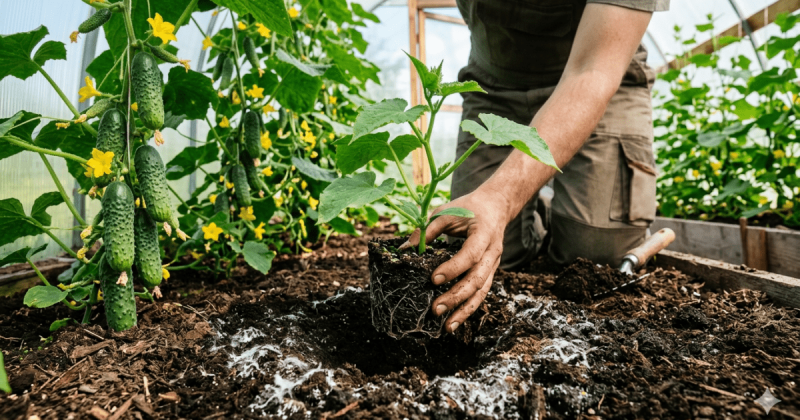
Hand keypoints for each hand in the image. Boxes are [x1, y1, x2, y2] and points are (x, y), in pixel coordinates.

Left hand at [401, 188, 510, 332]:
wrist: (496, 206)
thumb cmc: (468, 208)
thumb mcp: (446, 212)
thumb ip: (427, 230)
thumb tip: (404, 250)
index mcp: (484, 234)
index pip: (471, 254)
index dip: (454, 268)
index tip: (433, 279)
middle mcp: (492, 253)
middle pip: (477, 279)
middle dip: (456, 296)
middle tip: (435, 308)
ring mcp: (493, 265)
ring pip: (482, 292)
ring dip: (464, 310)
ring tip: (447, 326)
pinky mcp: (490, 273)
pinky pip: (481, 293)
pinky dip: (468, 308)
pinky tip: (455, 320)